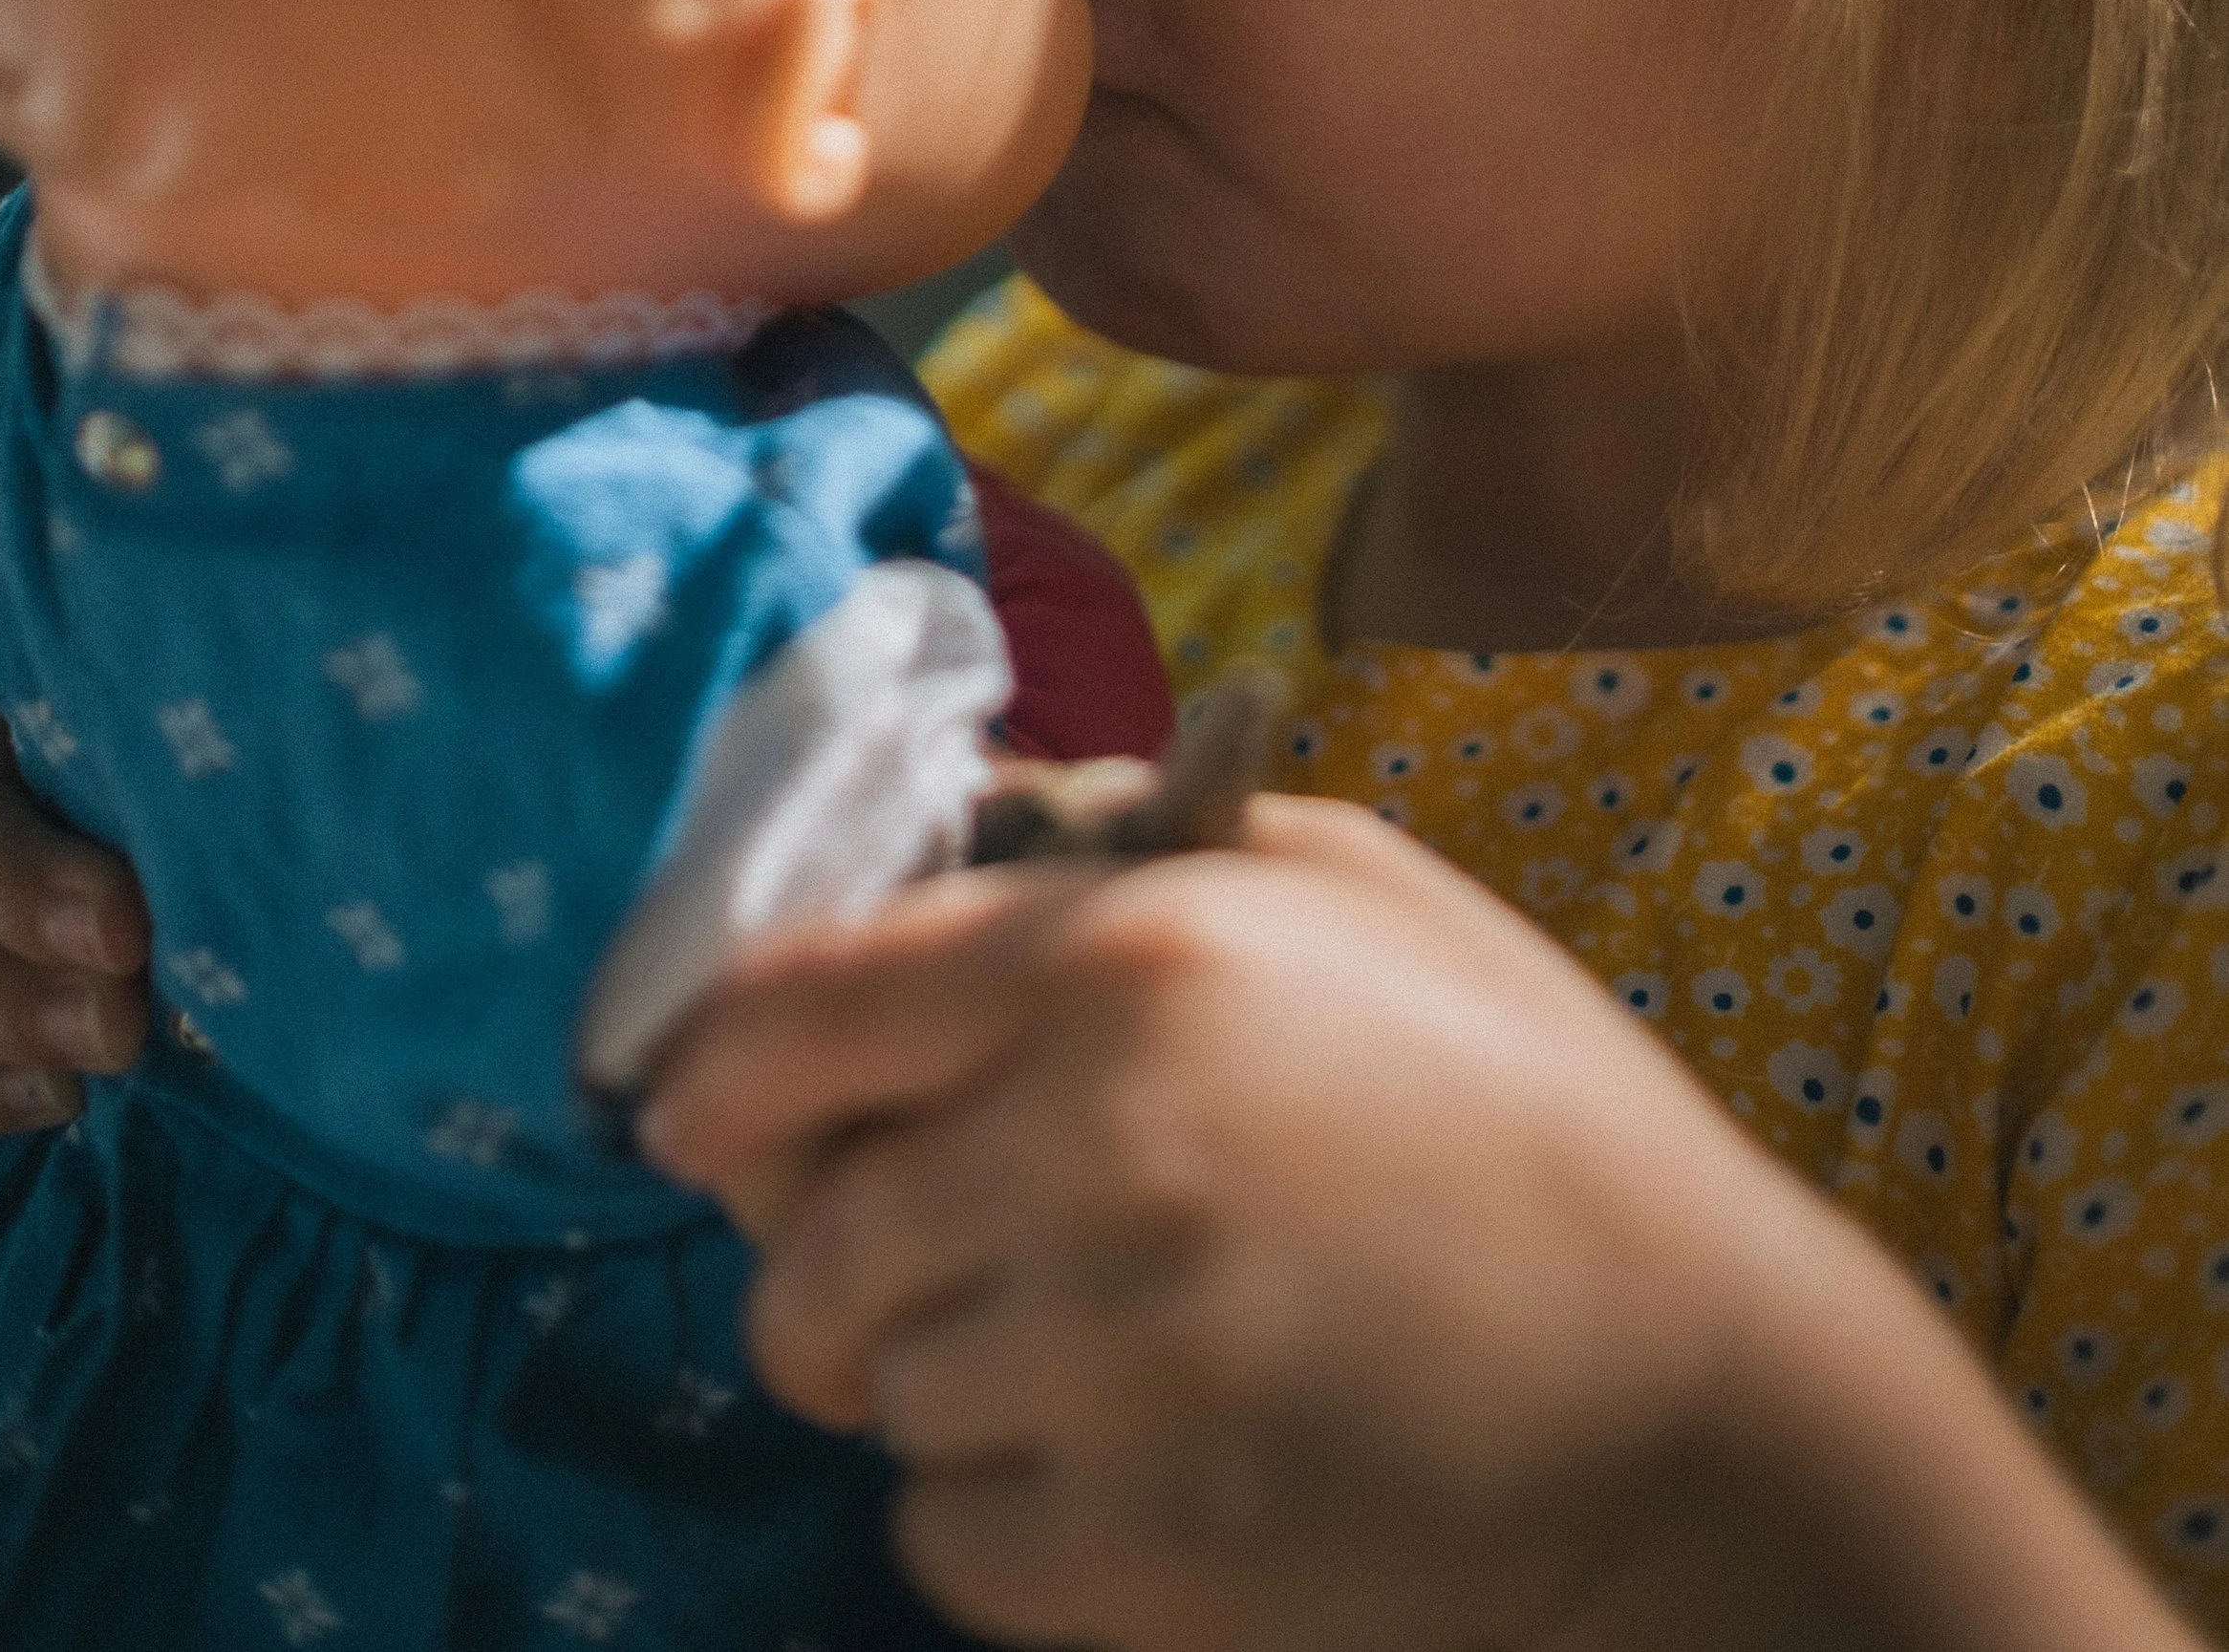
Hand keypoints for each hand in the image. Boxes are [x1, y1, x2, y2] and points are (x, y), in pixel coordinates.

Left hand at [645, 799, 2197, 1651]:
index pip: (792, 1009)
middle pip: (798, 1233)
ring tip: (1105, 1348)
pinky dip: (1005, 1513)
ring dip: (940, 1374)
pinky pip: (941, 1537)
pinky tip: (1149, 1457)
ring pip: (866, 1390)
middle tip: (936, 1252)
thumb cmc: (1531, 1113)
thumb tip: (948, 841)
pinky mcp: (1131, 1555)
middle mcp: (1084, 1147)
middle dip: (830, 1251)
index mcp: (1126, 959)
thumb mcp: (1350, 889)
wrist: (1705, 1412)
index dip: (709, 1065)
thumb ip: (1134, 844)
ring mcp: (1104, 1364)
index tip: (690, 1107)